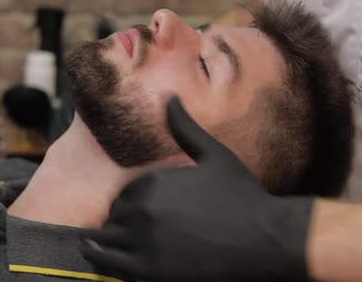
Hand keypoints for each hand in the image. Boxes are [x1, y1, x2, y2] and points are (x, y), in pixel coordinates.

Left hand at [82, 96, 312, 280]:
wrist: (266, 239)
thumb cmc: (242, 195)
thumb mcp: (214, 155)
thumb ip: (184, 128)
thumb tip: (169, 97)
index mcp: (154, 182)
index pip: (123, 194)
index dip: (128, 203)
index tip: (135, 210)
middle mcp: (144, 210)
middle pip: (114, 216)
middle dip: (119, 221)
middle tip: (125, 228)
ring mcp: (146, 241)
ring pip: (108, 240)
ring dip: (104, 240)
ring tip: (98, 242)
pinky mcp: (151, 270)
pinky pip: (111, 265)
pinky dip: (101, 259)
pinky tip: (94, 255)